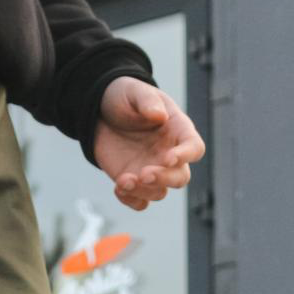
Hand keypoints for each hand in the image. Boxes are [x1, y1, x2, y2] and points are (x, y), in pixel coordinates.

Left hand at [93, 77, 205, 211]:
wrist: (99, 112)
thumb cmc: (124, 98)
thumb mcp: (134, 92)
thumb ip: (148, 101)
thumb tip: (159, 115)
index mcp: (177, 131)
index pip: (194, 148)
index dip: (186, 156)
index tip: (168, 158)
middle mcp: (168, 154)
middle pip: (180, 178)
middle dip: (164, 180)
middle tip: (144, 174)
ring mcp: (152, 170)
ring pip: (159, 193)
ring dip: (143, 191)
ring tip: (123, 181)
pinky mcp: (134, 181)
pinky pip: (140, 201)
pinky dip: (131, 201)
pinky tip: (118, 188)